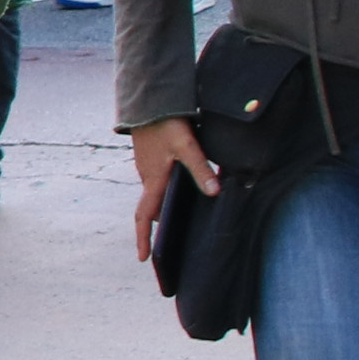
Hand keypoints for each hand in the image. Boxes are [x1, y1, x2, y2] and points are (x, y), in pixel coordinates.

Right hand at [132, 119, 217, 264]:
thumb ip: (201, 169)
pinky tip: (181, 182)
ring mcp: (147, 165)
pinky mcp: (150, 154)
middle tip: (174, 237)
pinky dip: (166, 187)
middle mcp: (146, 176)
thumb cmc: (166, 124)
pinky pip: (157, 178)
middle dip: (160, 223)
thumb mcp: (187, 146)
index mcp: (153, 180)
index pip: (144, 217)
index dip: (143, 239)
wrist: (150, 100)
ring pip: (156, 191)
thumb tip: (215, 193)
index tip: (144, 259)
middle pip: (152, 207)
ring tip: (182, 211)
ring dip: (164, 203)